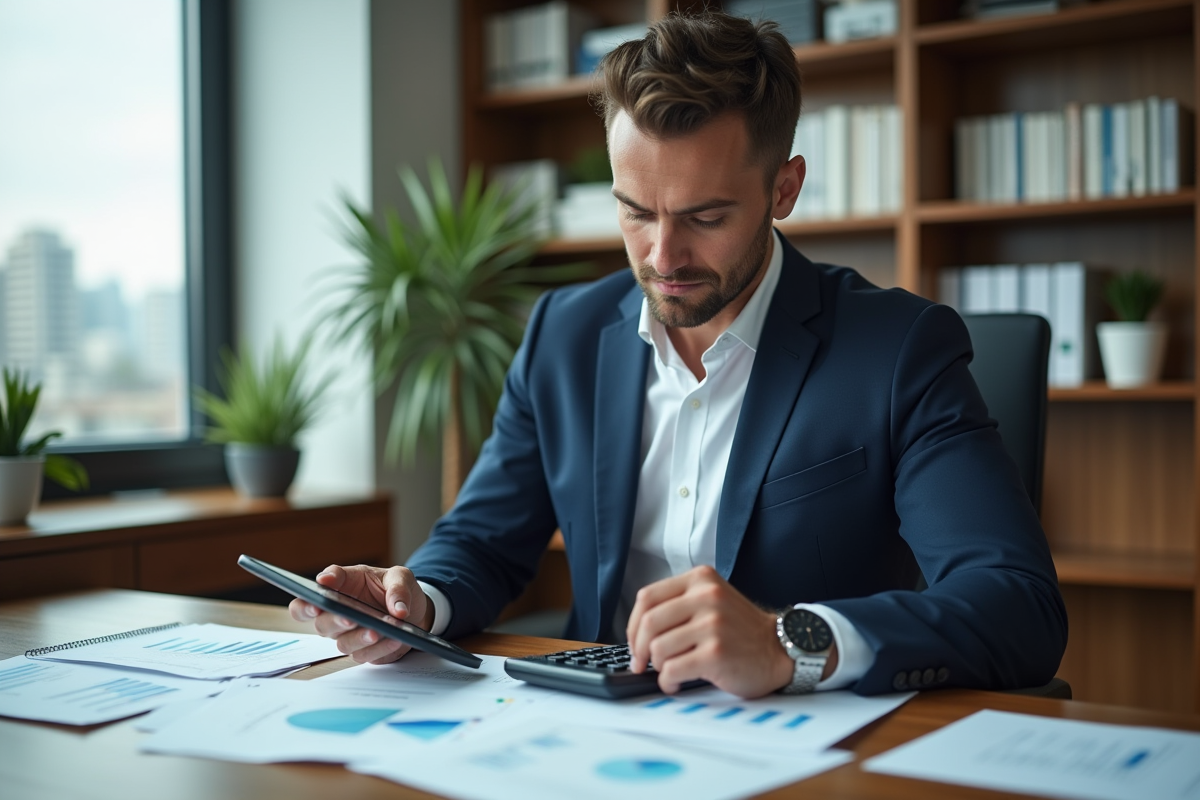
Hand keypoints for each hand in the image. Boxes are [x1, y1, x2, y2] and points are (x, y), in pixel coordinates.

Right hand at [287, 564, 431, 664]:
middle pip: (322, 623)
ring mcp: (349, 634)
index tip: (318, 595)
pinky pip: (365, 655)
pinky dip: (380, 649)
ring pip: (342, 643)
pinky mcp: (364, 650)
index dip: (309, 598)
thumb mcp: (400, 576)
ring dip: (358, 639)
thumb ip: (397, 589)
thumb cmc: (396, 587)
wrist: (414, 609)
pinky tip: (394, 640)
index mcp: (341, 587)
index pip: (317, 592)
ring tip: (376, 633)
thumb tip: (399, 611)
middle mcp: (339, 613)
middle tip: (348, 619)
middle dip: (334, 621)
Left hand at [625, 565, 836, 697]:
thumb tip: (637, 631)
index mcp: (700, 580)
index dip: (632, 624)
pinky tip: (676, 683)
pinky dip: (667, 682)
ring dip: (658, 666)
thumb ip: (678, 604)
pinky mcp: (716, 653)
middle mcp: (706, 597)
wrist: (780, 649)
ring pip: (658, 648)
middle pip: (648, 623)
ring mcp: (712, 625)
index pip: (647, 597)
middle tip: (641, 663)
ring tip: (671, 671)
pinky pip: (672, 670)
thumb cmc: (741, 630)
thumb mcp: (711, 600)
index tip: (635, 642)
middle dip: (639, 649)